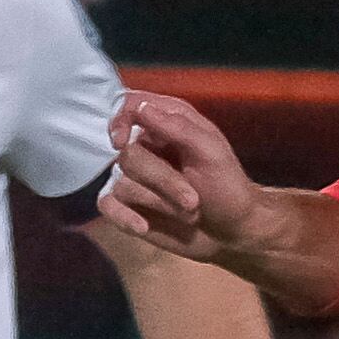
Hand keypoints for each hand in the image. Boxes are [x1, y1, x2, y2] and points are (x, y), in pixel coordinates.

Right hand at [101, 88, 268, 258]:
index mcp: (167, 122)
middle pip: (128, 155)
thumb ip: (179, 127)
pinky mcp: (127, 206)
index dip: (120, 120)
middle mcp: (145, 145)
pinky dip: (124, 217)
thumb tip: (141, 108)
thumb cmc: (227, 187)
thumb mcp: (212, 153)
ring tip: (189, 214)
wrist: (231, 231)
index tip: (122, 142)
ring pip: (122, 183)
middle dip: (162, 180)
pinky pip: (108, 206)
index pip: (129, 107)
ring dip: (158, 202)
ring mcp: (134, 177)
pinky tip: (143, 227)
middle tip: (193, 201)